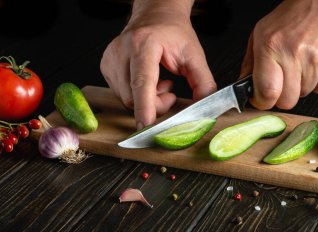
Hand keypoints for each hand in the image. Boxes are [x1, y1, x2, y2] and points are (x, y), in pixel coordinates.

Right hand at [100, 0, 215, 128]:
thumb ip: (203, 82)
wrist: (155, 15)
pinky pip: (121, 94)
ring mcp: (111, 59)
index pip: (142, 80)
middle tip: (169, 91)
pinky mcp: (106, 67)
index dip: (145, 105)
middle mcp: (122, 50)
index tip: (146, 124)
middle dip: (154, 105)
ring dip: (146, 99)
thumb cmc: (173, 32)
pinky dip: (137, 94)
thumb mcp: (194, 54)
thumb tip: (204, 106)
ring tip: (159, 81)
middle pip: (133, 97)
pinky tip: (148, 81)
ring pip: (126, 99)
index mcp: (144, 43)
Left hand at [240, 0, 317, 109]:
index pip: (267, 91)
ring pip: (304, 95)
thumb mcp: (261, 34)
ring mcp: (317, 60)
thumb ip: (249, 63)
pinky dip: (316, 81)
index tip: (261, 99)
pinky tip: (314, 63)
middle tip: (282, 82)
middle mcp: (294, 53)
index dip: (262, 102)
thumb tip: (242, 86)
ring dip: (300, 85)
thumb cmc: (292, 18)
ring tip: (301, 64)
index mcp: (271, 46)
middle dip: (282, 97)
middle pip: (287, 101)